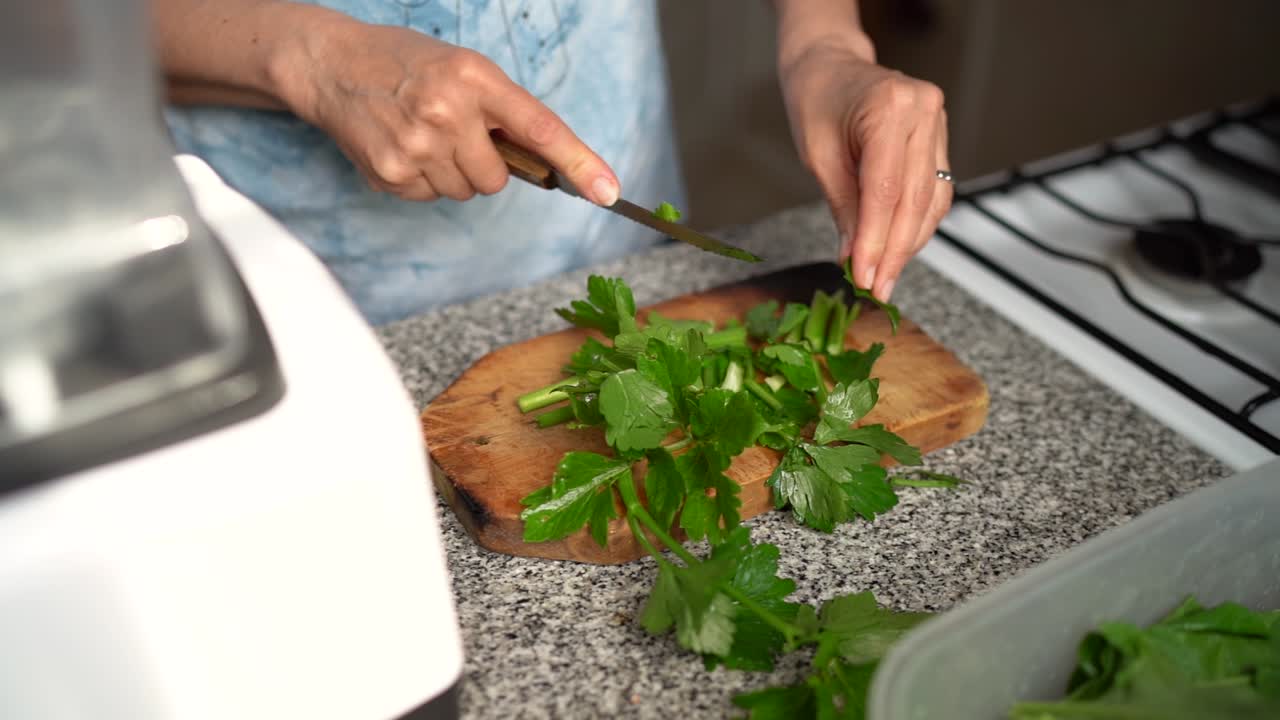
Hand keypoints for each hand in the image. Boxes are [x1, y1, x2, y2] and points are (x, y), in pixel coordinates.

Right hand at [281, 18, 618, 204]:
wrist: (331, 64)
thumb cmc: (406, 64)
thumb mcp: (462, 68)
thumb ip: (502, 110)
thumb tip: (544, 164)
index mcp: (475, 78)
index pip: (540, 128)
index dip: (579, 163)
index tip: (609, 191)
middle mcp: (447, 111)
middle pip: (498, 179)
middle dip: (486, 165)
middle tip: (455, 134)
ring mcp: (417, 145)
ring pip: (466, 193)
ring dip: (453, 174)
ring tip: (422, 136)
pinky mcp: (391, 172)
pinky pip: (430, 199)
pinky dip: (422, 181)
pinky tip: (402, 148)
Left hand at [779, 41, 950, 300]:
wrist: (830, 66)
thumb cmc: (817, 101)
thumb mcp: (819, 156)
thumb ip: (843, 207)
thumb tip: (854, 258)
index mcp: (890, 109)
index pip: (886, 192)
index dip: (875, 242)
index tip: (863, 278)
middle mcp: (924, 112)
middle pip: (914, 200)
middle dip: (894, 252)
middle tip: (875, 288)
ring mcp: (937, 123)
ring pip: (932, 201)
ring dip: (909, 244)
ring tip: (884, 276)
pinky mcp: (939, 137)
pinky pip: (935, 190)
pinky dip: (916, 223)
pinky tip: (897, 248)